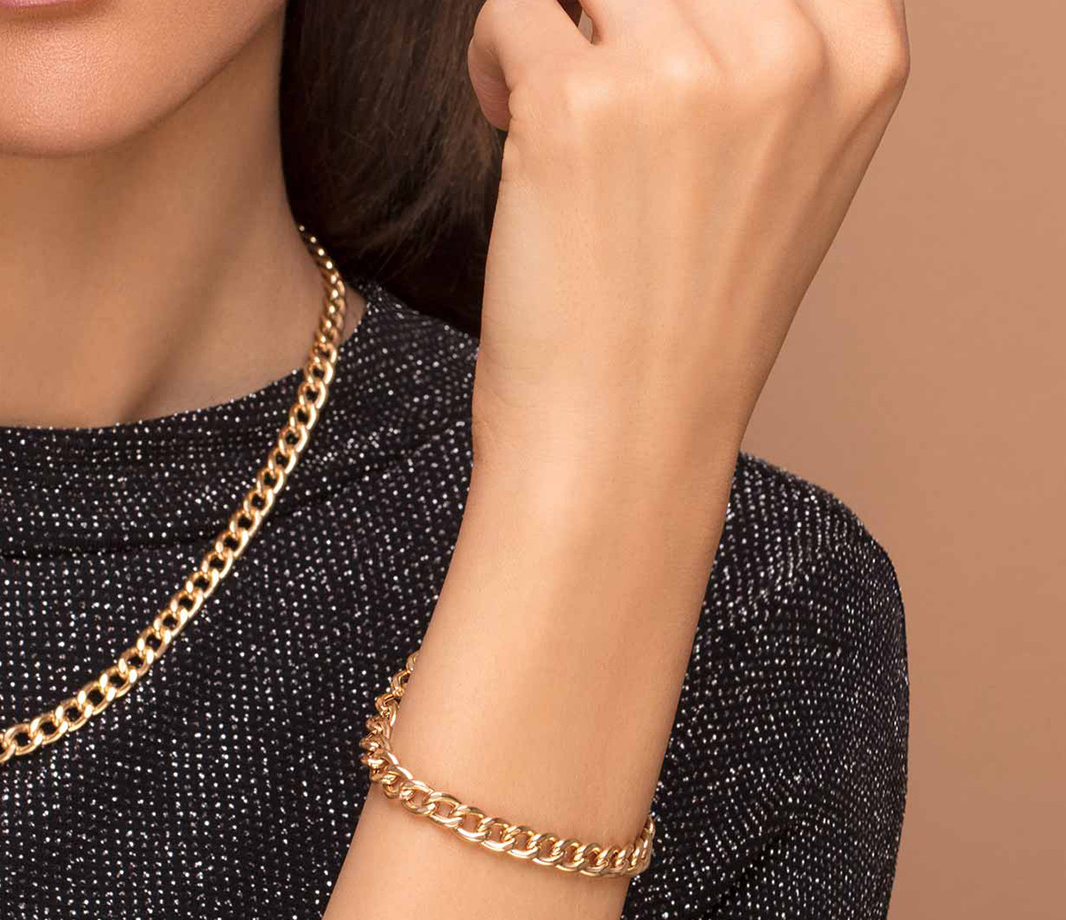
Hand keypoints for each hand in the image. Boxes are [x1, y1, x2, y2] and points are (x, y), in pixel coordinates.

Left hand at [467, 0, 908, 474]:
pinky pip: (508, 10)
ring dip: (558, 28)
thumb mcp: (790, 178)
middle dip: (624, 11)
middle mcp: (786, 51)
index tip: (661, 38)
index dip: (697, 0)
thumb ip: (772, 57)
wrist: (627, 437)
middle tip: (604, 85)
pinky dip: (495, 64)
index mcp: (863, 62)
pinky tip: (515, 135)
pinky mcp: (575, 105)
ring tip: (560, 119)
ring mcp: (680, 73)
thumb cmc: (695, 323)